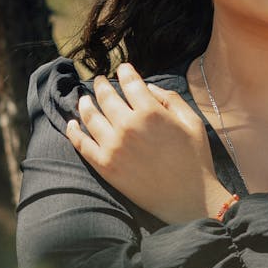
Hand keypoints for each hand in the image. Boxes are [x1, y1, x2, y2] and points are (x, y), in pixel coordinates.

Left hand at [65, 63, 229, 221]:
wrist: (188, 198)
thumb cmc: (194, 159)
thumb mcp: (192, 122)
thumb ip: (171, 100)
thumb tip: (149, 88)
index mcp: (151, 112)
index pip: (130, 83)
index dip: (125, 72)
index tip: (123, 69)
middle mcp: (128, 126)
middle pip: (106, 97)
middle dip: (102, 84)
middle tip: (100, 80)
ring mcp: (113, 146)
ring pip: (90, 117)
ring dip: (85, 103)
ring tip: (84, 99)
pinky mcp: (105, 166)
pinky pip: (81, 144)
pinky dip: (74, 131)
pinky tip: (72, 124)